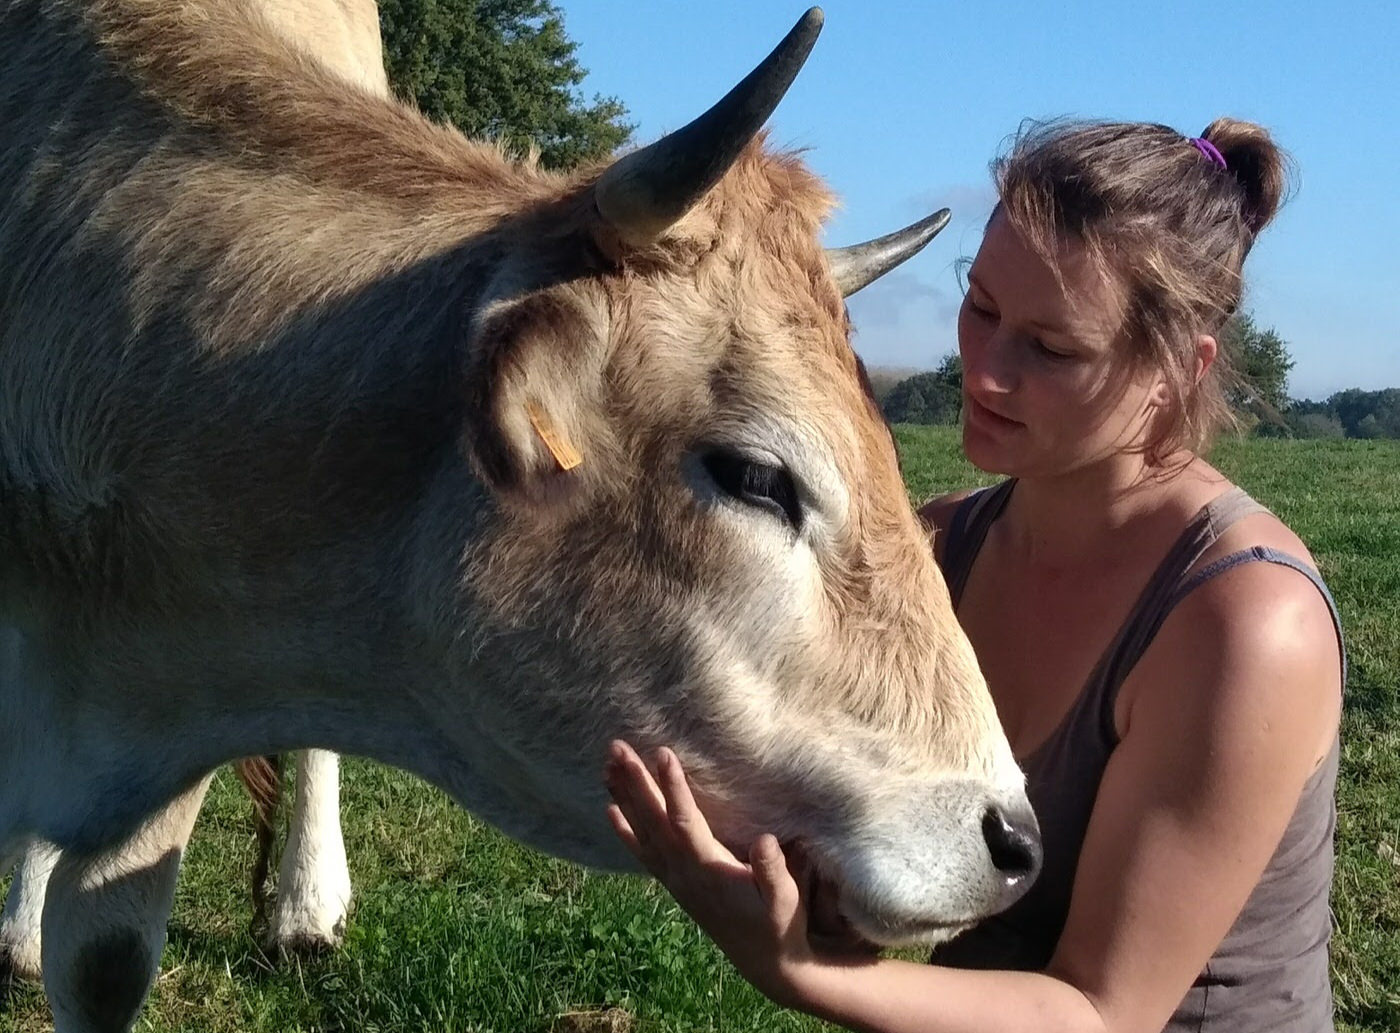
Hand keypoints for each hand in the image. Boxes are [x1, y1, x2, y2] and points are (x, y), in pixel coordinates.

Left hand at [603, 740, 821, 1007]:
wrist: (764, 962)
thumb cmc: (779, 924)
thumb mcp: (786, 899)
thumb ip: (774, 870)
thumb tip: (765, 840)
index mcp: (709, 869)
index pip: (685, 822)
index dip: (673, 788)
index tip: (663, 753)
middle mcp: (683, 873)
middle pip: (653, 821)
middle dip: (635, 782)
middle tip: (617, 747)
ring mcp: (674, 879)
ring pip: (641, 832)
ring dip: (624, 797)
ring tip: (607, 764)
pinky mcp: (673, 884)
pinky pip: (641, 852)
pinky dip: (624, 830)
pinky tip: (609, 809)